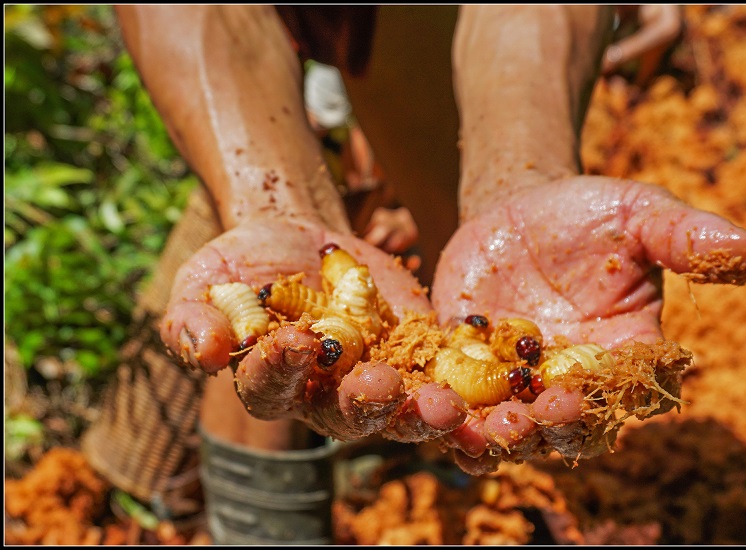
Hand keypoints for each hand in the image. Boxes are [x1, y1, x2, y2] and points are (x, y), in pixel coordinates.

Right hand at [160, 214, 465, 442]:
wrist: (299, 239)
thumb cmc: (242, 264)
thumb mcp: (205, 283)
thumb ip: (192, 318)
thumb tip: (205, 350)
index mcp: (272, 386)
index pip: (271, 389)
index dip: (281, 370)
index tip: (294, 340)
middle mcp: (327, 399)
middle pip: (348, 416)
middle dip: (367, 404)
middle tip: (381, 387)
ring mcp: (380, 384)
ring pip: (404, 413)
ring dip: (426, 415)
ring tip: (448, 408)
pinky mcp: (421, 362)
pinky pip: (449, 387)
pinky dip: (472, 398)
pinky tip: (496, 400)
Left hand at [431, 175, 745, 472]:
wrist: (521, 209)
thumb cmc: (590, 213)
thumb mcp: (639, 213)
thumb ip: (685, 235)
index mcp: (625, 357)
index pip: (624, 394)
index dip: (602, 402)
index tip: (574, 394)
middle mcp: (574, 382)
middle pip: (565, 427)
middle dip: (544, 431)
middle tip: (521, 423)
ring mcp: (520, 383)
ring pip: (509, 428)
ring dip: (492, 436)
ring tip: (474, 430)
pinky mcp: (470, 372)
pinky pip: (458, 403)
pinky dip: (444, 412)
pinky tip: (426, 407)